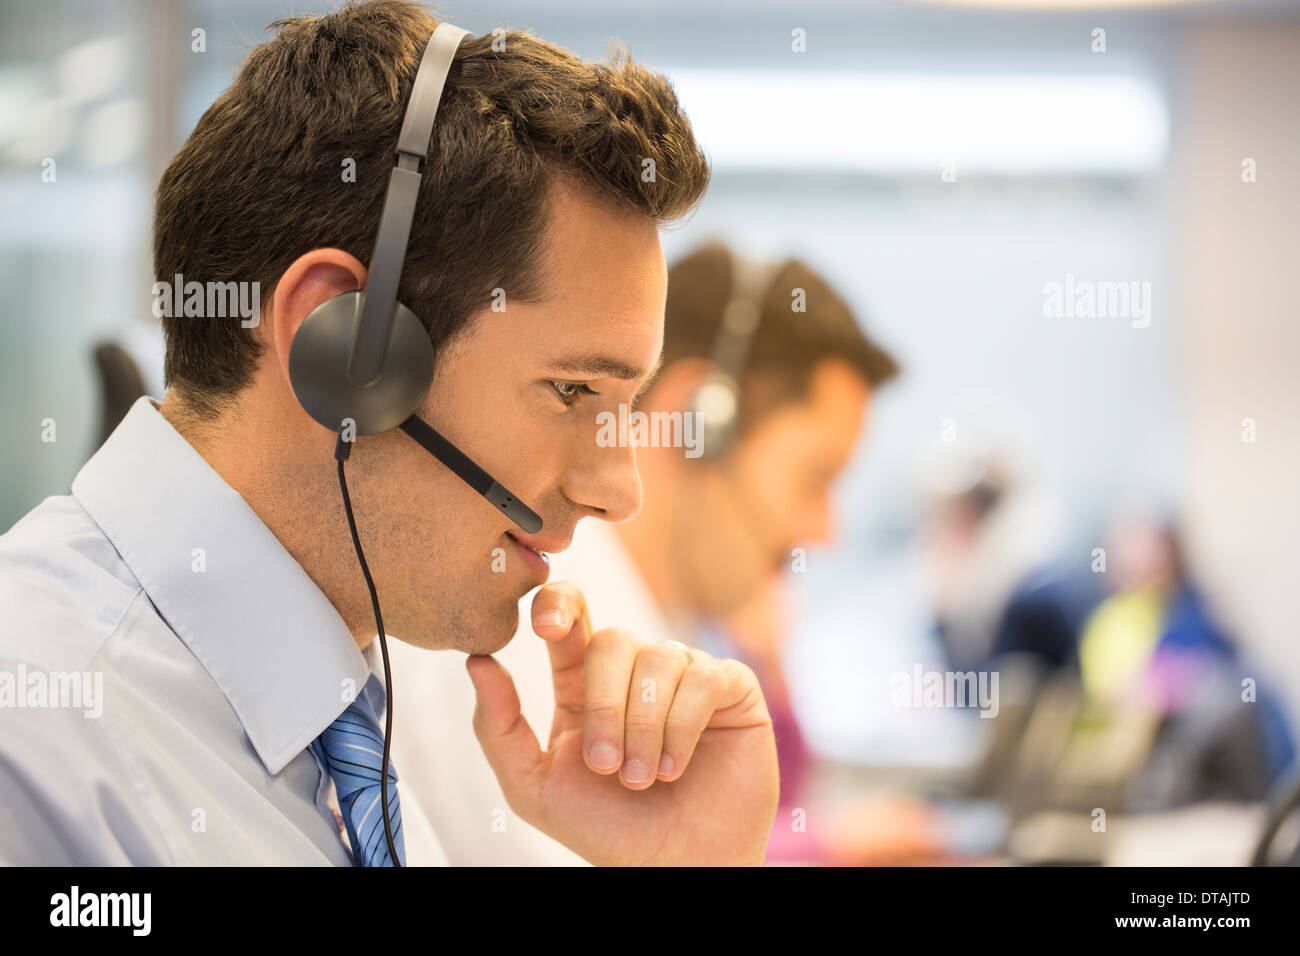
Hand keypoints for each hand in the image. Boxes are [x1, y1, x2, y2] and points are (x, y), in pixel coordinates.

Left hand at [466, 581, 778, 864]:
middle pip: (612, 640)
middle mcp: (634, 670)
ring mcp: (684, 673)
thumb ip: (497, 727)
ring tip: (644, 779)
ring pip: (658, 659)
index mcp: (583, 682)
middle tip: (606, 767)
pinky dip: (683, 727)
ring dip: (644, 728)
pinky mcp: (730, 687)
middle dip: (604, 707)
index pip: (570, 615)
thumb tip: (476, 661)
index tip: (545, 626)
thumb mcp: (534, 786)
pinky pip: (703, 677)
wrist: (673, 866)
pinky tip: (675, 767)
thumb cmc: (606, 829)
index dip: (558, 604)